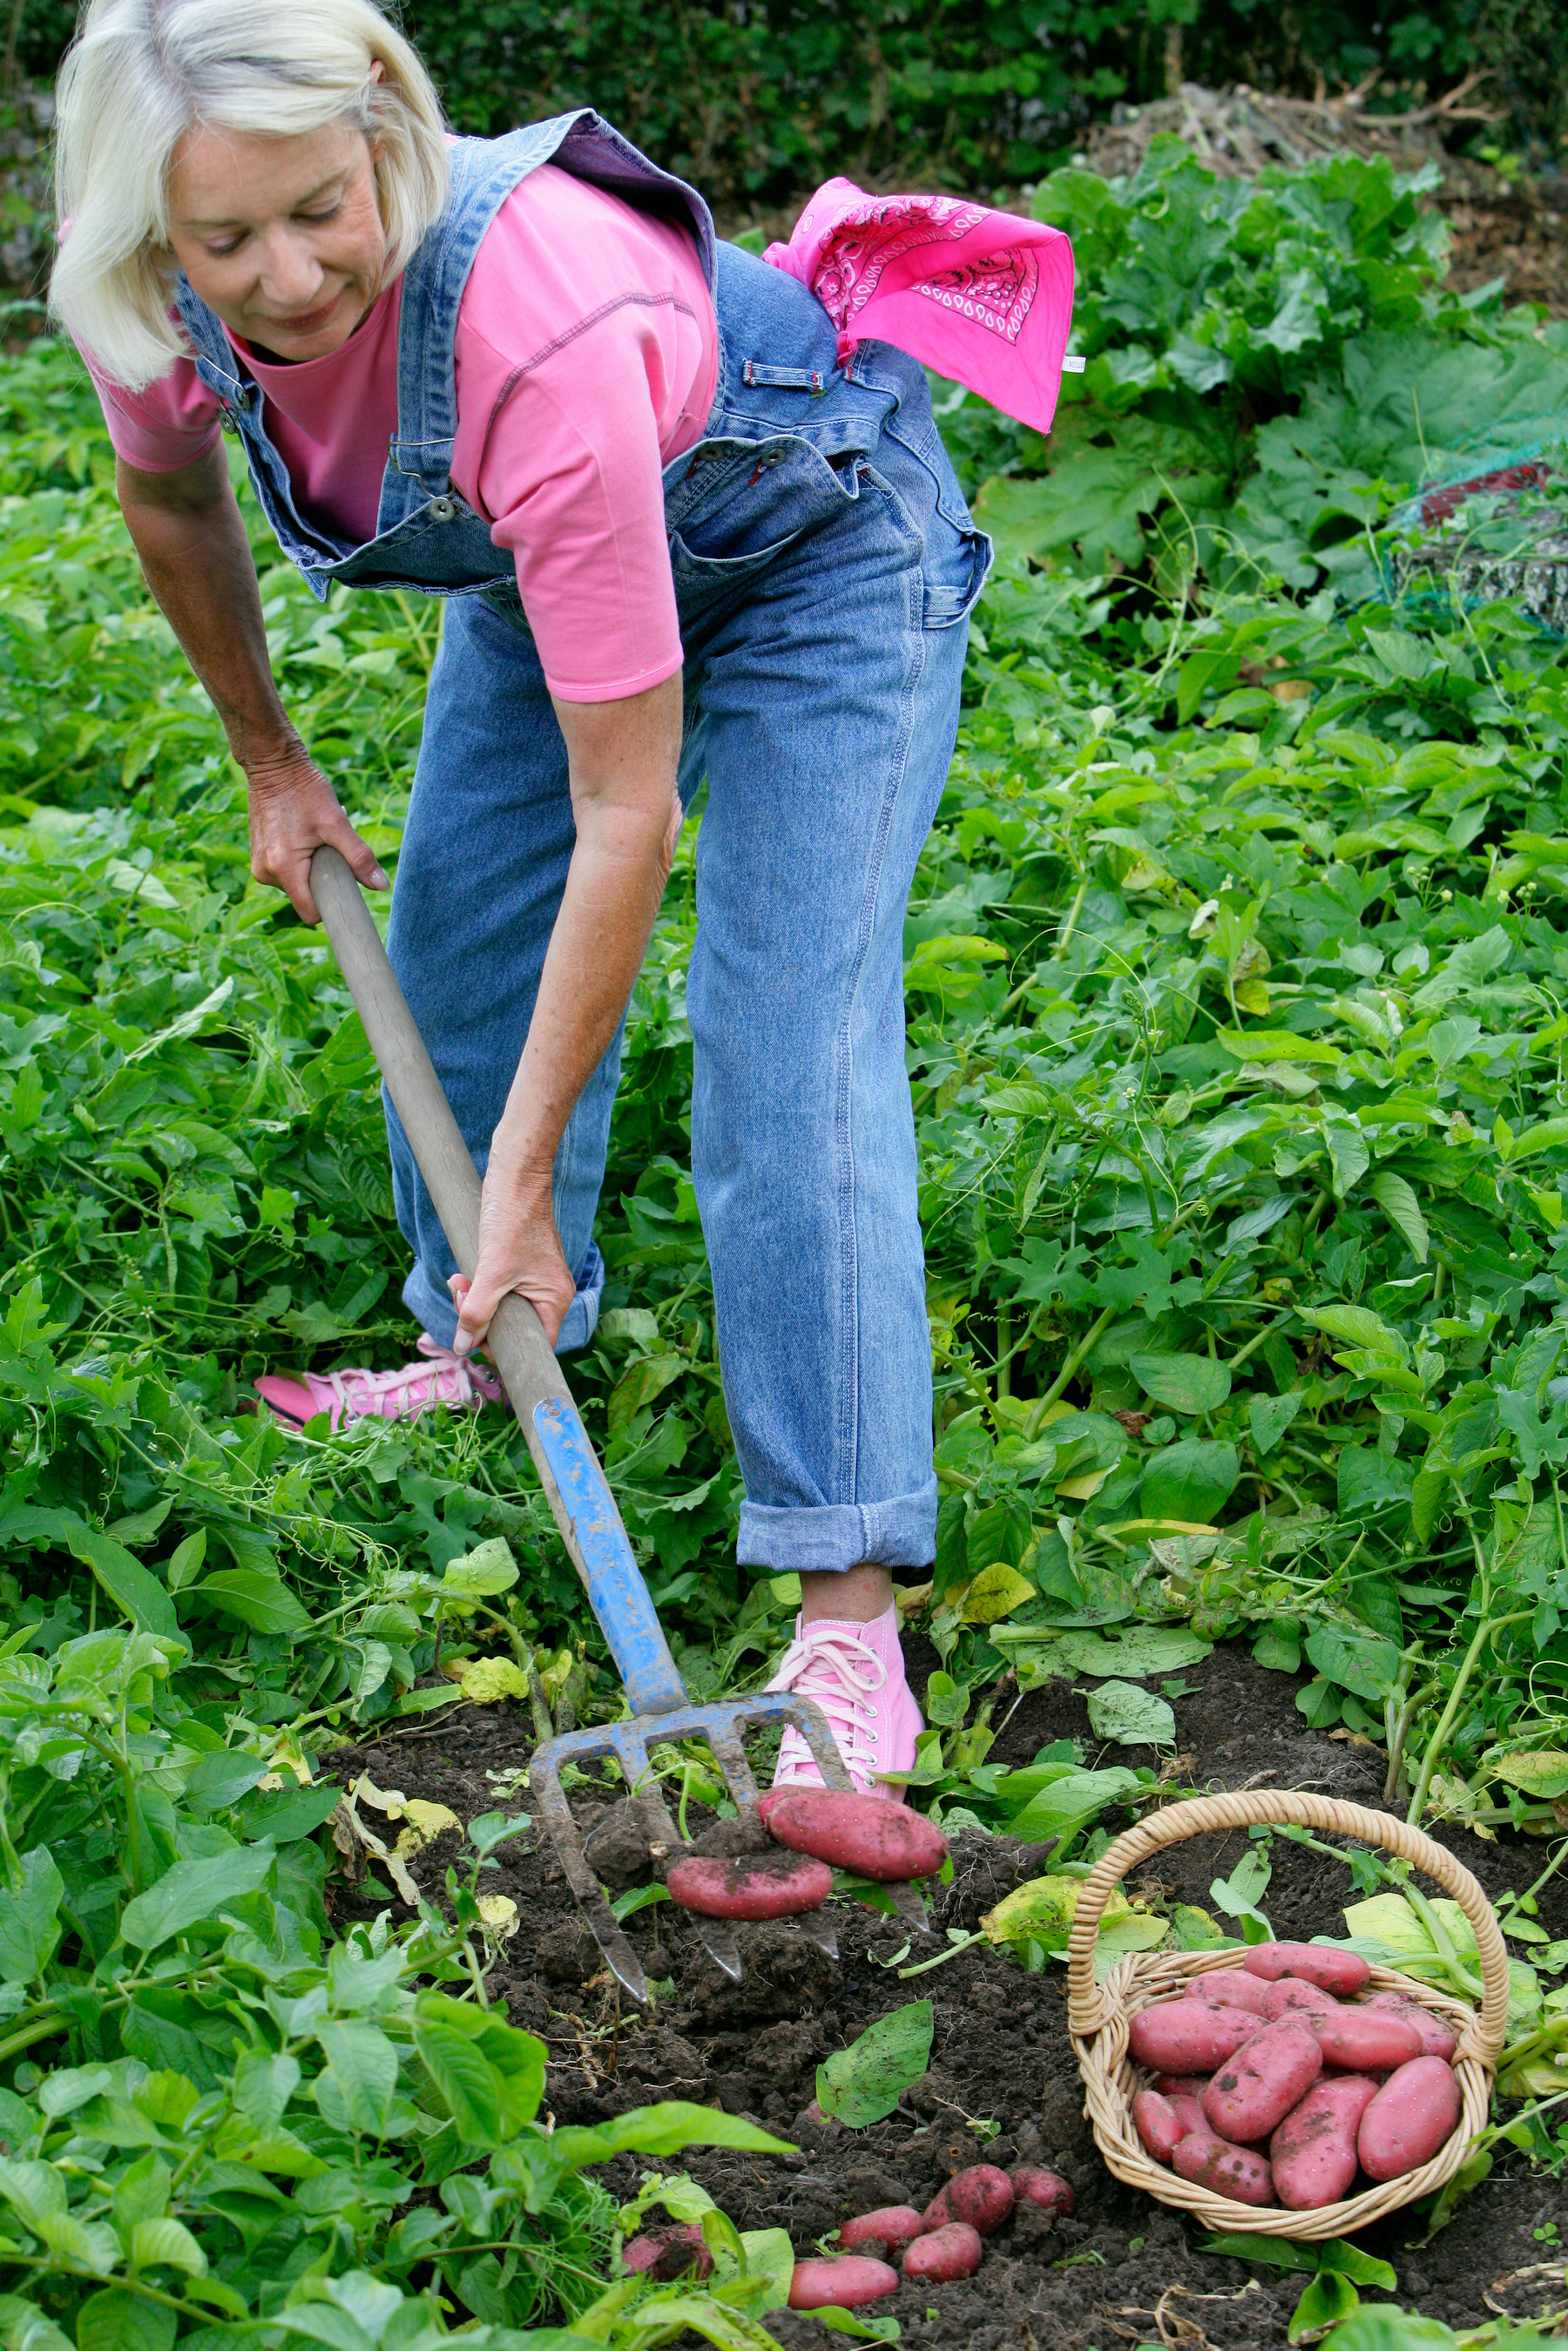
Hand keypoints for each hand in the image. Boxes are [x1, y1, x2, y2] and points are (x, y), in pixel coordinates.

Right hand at [247, 746, 387, 922]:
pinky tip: (303, 837)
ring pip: (296, 885)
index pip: (310, 912)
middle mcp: (265, 872)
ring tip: (314, 839)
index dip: (331, 906)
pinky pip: (286, 872)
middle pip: (304, 898)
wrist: (273, 766)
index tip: (345, 890)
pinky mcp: (258, 857)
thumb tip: (381, 886)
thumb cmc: (304, 790)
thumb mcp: (336, 823)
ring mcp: (259, 865)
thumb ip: (359, 857)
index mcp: (283, 868)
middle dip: (322, 881)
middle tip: (329, 850)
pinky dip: (299, 861)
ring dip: (311, 869)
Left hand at [451, 1164, 576, 1353]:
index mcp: (555, 1300)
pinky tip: (465, 1274)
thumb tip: (462, 1346)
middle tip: (461, 1295)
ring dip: (476, 1299)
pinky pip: (500, 1290)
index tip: (472, 1334)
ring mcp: (537, 1280)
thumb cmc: (512, 1220)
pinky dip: (481, 1285)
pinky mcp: (523, 1266)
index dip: (500, 1347)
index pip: (532, 1345)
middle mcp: (551, 1293)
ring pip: (502, 1307)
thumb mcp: (491, 1273)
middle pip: (513, 1327)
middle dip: (480, 1317)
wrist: (516, 1176)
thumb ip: (476, 1313)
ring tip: (459, 1280)